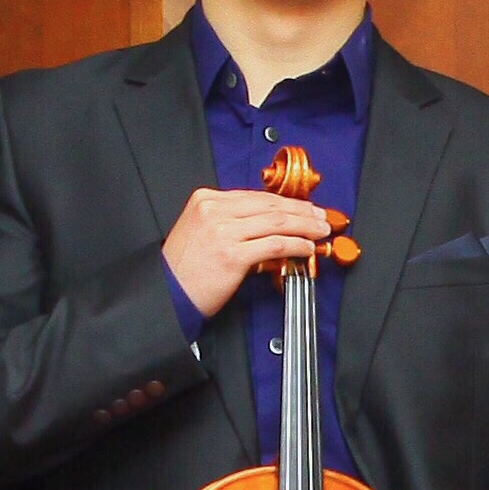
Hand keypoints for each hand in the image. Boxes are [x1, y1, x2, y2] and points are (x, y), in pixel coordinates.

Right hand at [160, 186, 331, 320]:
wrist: (167, 293)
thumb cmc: (183, 268)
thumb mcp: (200, 229)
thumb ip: (229, 220)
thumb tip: (268, 222)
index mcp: (205, 199)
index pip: (256, 196)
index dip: (286, 201)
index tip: (304, 206)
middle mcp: (214, 211)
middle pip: (270, 205)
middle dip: (302, 211)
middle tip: (321, 216)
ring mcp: (224, 232)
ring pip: (277, 222)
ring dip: (305, 226)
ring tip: (320, 231)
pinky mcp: (233, 255)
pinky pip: (275, 245)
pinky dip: (296, 245)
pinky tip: (306, 248)